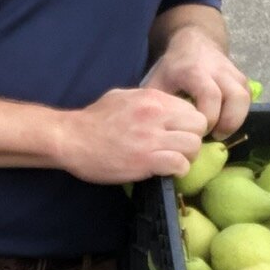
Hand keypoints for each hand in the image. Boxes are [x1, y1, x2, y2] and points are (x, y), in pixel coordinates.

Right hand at [56, 87, 210, 183]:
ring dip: (187, 156)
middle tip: (179, 148)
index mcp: (152, 98)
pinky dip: (177, 170)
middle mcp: (156, 115)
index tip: (178, 133)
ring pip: (193, 146)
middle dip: (192, 139)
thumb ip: (147, 100)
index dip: (189, 124)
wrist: (70, 139)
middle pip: (198, 126)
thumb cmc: (93, 120)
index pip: (192, 109)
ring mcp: (151, 138)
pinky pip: (179, 165)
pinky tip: (166, 171)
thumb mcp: (122, 98)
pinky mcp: (145, 160)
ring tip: (174, 160)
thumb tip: (164, 107)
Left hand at [143, 27, 250, 138]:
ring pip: (245, 98)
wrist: (193, 43)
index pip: (210, 96)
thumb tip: (158, 132)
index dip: (207, 118)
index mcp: (194, 71)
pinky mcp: (242, 78)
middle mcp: (218, 70)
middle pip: (236, 97)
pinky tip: (225, 121)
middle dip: (227, 123)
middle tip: (214, 136)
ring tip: (220, 132)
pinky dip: (240, 113)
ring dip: (236, 120)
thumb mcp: (157, 83)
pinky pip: (248, 98)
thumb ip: (158, 106)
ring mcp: (233, 73)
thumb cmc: (172, 68)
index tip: (196, 131)